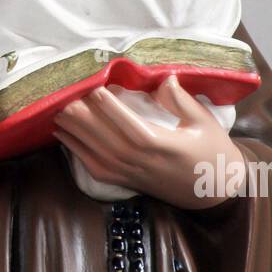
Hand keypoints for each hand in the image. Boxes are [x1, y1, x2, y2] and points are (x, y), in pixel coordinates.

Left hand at [52, 74, 247, 209]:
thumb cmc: (213, 152)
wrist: (215, 192)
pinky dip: (75, 149)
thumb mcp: (204, 123)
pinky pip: (94, 166)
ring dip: (74, 130)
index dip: (111, 109)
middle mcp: (142, 163)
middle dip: (82, 116)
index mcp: (163, 146)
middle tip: (63, 94)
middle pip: (105, 140)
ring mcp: (131, 174)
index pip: (131, 127)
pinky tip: (61, 133)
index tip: (95, 87)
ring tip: (56, 108)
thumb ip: (181, 101)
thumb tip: (163, 79)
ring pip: (95, 152)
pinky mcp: (124, 181)